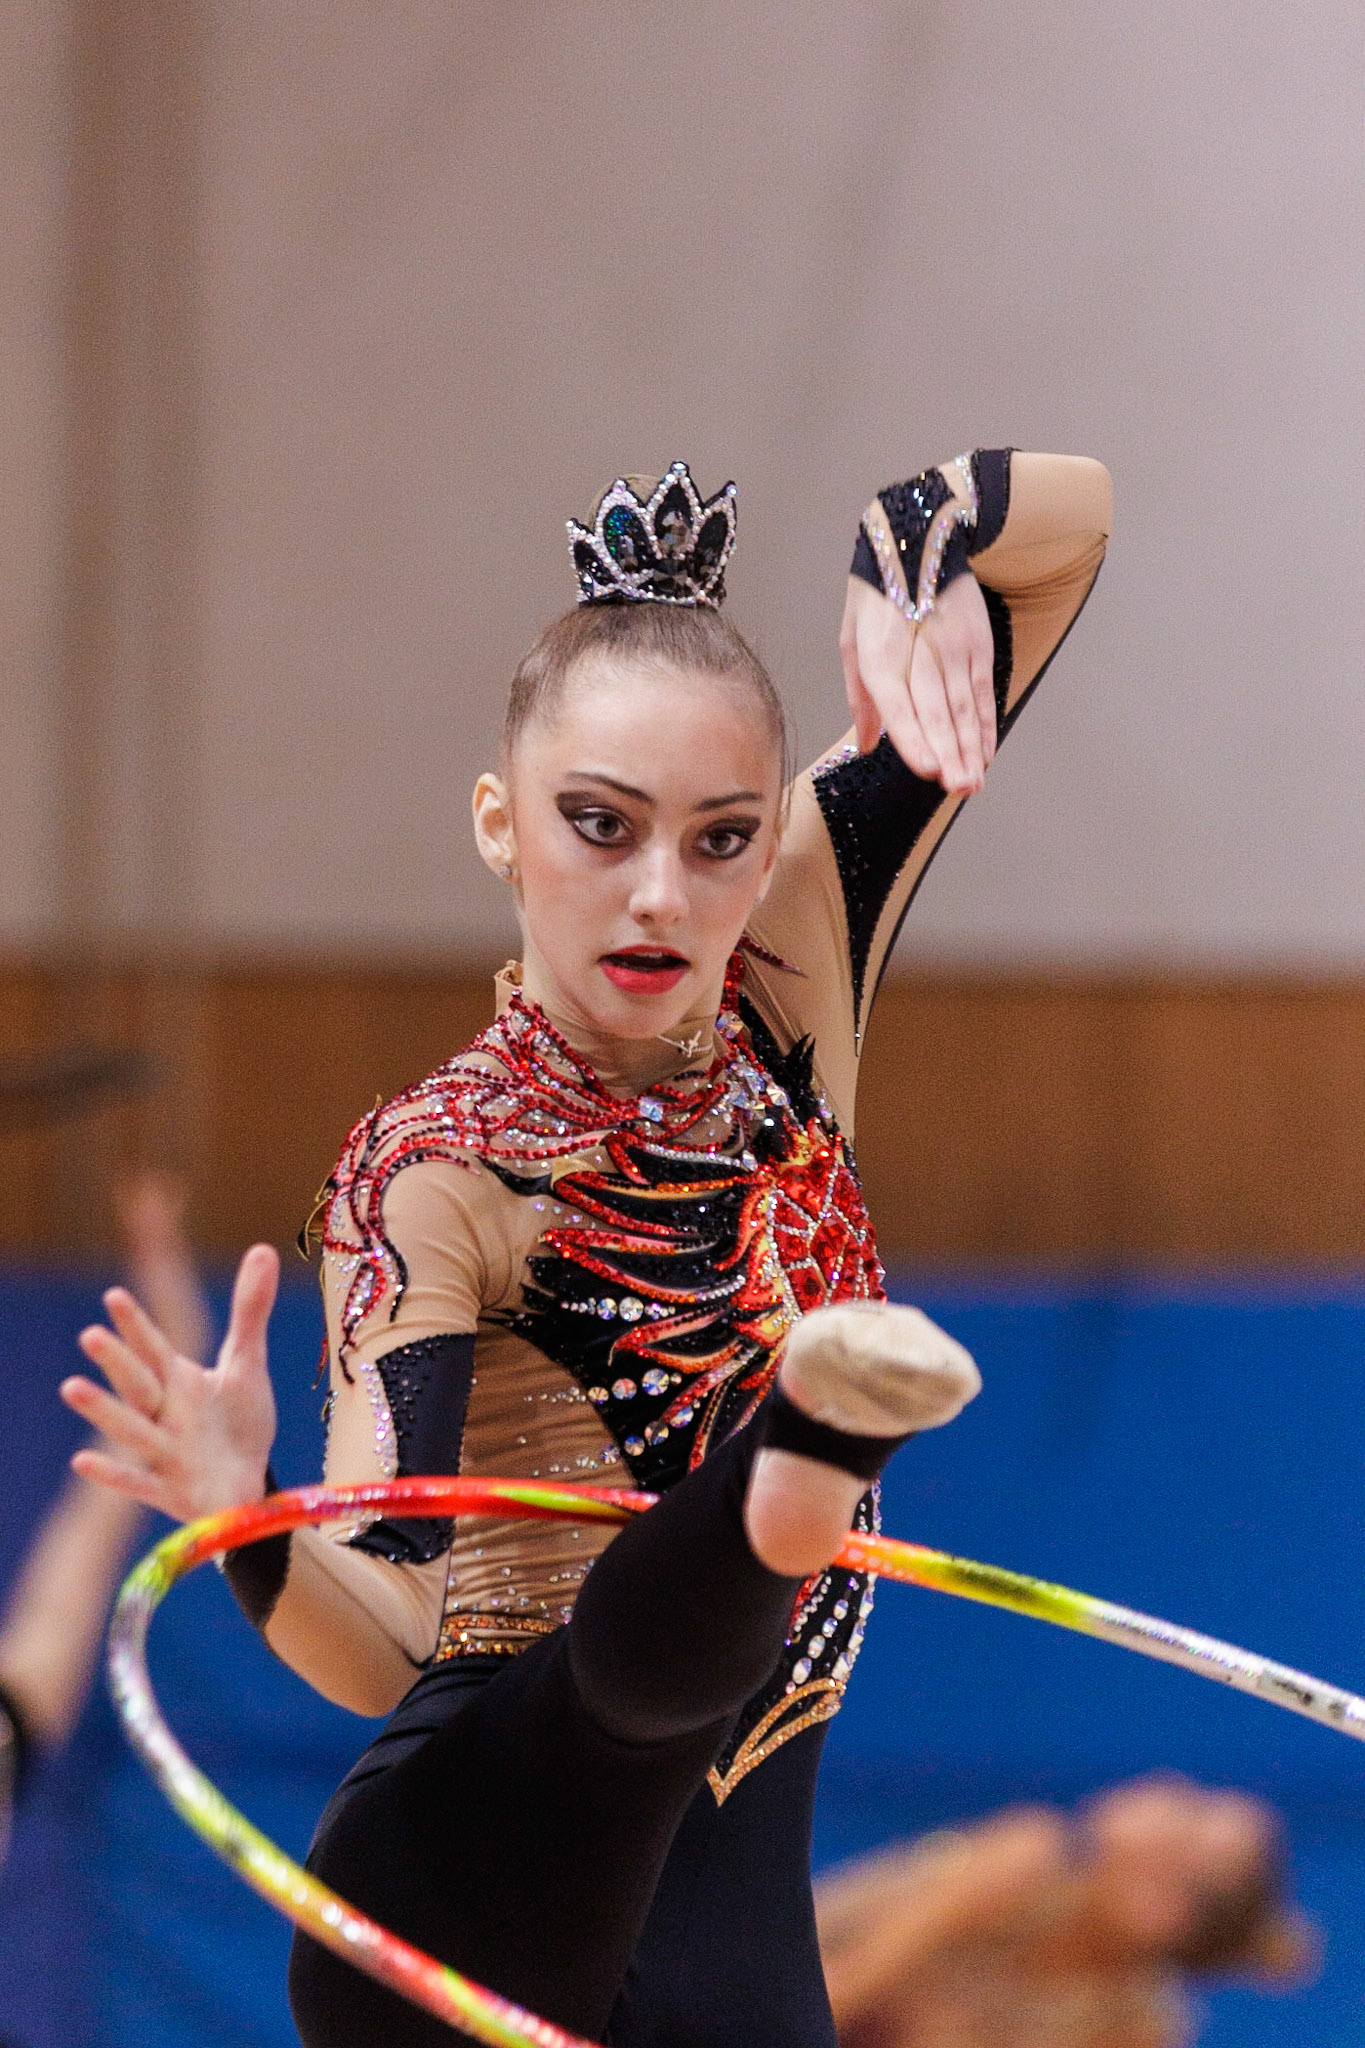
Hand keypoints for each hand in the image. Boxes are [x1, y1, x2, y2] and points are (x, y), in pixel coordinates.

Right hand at [61, 1243, 279, 1523]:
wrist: (245, 1486)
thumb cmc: (237, 1423)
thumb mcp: (247, 1364)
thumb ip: (249, 1310)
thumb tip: (263, 1248)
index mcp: (178, 1381)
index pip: (154, 1348)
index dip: (137, 1324)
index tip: (114, 1296)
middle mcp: (164, 1413)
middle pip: (138, 1383)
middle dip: (117, 1361)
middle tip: (90, 1335)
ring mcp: (164, 1453)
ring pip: (131, 1429)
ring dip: (105, 1411)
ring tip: (71, 1387)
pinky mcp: (170, 1491)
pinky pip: (139, 1483)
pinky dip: (114, 1473)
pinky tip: (82, 1461)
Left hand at [839, 570, 995, 793]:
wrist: (917, 539)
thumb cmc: (875, 598)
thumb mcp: (851, 640)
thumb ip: (859, 698)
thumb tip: (865, 746)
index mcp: (879, 654)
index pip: (898, 704)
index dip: (914, 738)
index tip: (927, 770)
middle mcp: (919, 652)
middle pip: (936, 710)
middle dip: (949, 754)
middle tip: (957, 789)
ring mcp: (953, 648)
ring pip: (964, 706)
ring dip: (970, 748)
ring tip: (973, 782)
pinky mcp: (978, 644)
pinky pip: (983, 691)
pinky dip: (985, 724)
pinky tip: (985, 752)